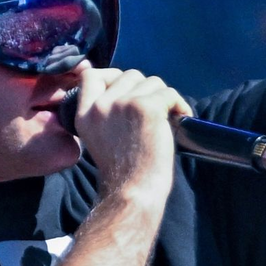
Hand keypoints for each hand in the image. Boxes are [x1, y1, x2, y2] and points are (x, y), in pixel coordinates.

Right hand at [72, 68, 192, 197]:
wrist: (134, 191)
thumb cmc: (125, 171)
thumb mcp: (99, 136)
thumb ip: (105, 112)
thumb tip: (131, 87)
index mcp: (84, 114)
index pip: (91, 74)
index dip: (113, 76)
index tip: (129, 91)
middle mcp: (100, 106)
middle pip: (129, 75)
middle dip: (146, 90)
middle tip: (154, 113)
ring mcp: (122, 104)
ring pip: (152, 82)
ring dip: (163, 98)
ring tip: (167, 119)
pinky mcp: (146, 107)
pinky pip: (170, 93)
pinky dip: (180, 105)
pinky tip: (181, 119)